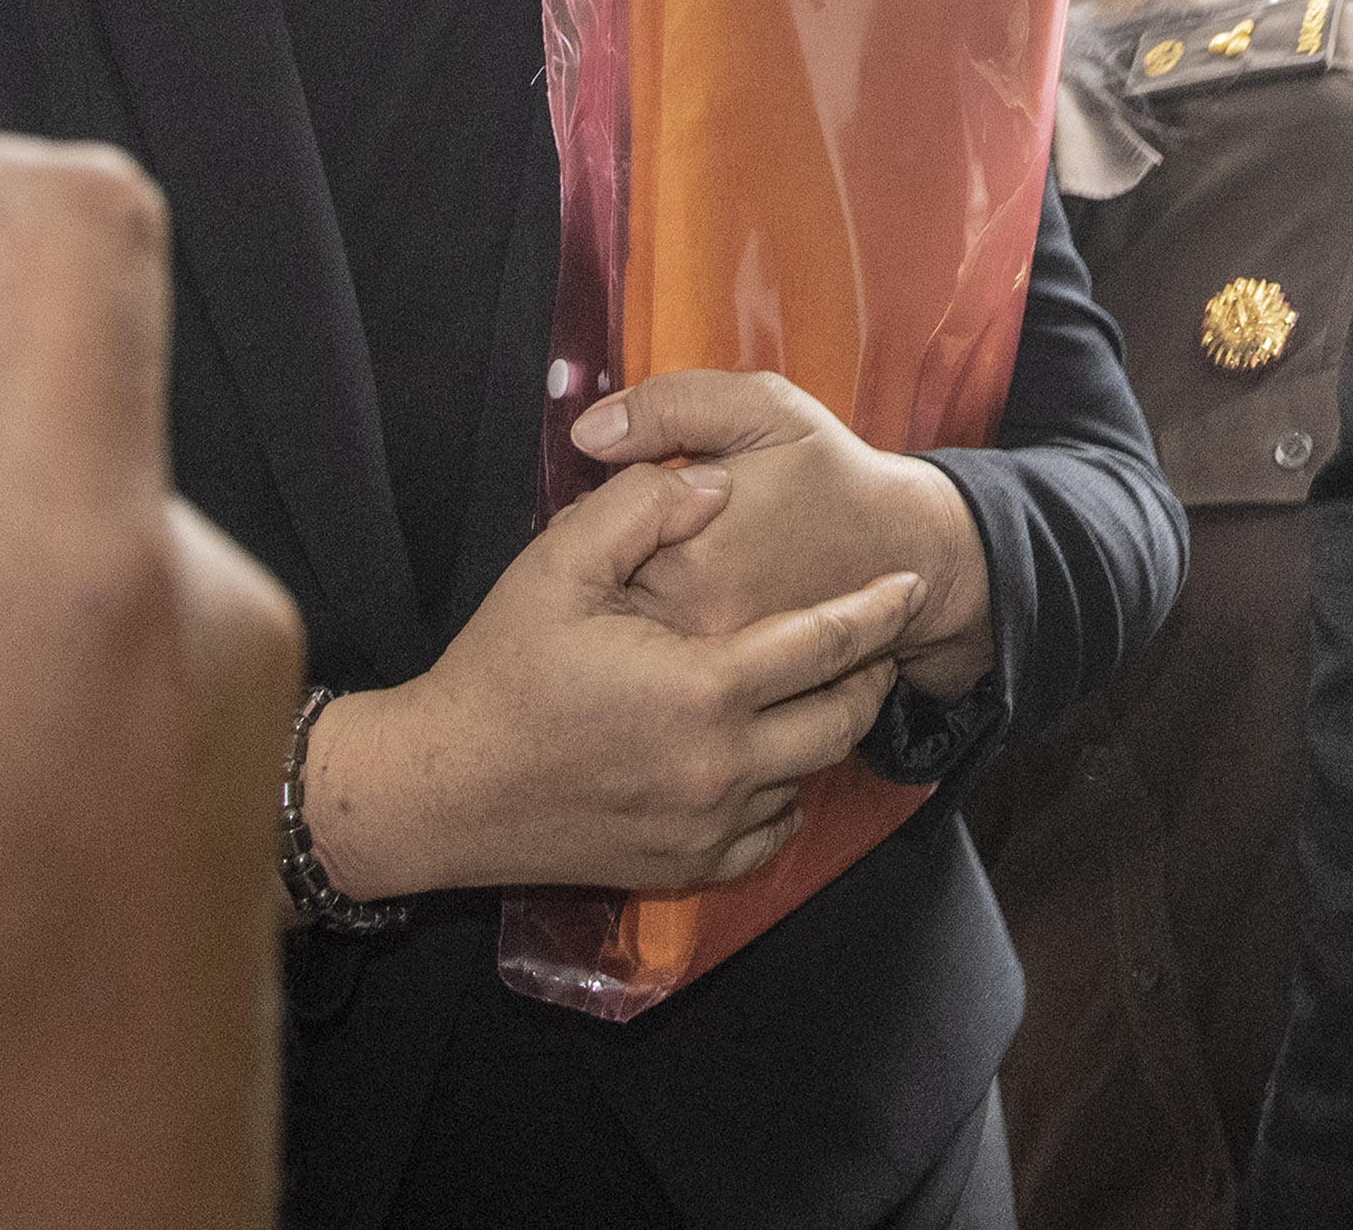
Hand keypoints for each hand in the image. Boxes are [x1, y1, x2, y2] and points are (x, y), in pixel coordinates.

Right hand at [302, 463, 921, 898]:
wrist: (440, 790)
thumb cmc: (498, 671)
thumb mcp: (555, 565)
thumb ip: (642, 509)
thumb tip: (716, 486)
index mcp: (702, 690)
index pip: (826, 646)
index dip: (877, 612)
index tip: (911, 585)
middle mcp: (722, 769)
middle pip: (841, 722)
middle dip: (870, 675)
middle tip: (874, 638)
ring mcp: (706, 827)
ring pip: (808, 777)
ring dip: (825, 730)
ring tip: (820, 686)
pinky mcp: (684, 865)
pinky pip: (769, 832)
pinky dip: (783, 793)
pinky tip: (767, 758)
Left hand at [579, 370, 995, 700]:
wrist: (908, 551)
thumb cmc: (832, 474)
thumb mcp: (763, 409)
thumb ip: (671, 407)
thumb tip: (586, 435)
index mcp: (692, 556)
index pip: (587, 533)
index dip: (607, 506)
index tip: (647, 491)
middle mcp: (693, 626)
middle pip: (597, 589)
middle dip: (610, 554)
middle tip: (660, 529)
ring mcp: (711, 668)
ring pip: (620, 629)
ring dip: (627, 597)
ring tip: (679, 564)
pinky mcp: (729, 689)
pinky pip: (658, 655)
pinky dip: (660, 630)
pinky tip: (695, 601)